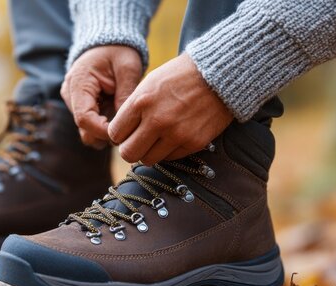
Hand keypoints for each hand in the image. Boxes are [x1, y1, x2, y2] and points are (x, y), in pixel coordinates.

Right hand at [61, 46, 142, 148]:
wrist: (109, 43)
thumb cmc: (119, 52)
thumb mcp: (128, 68)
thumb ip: (125, 93)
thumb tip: (126, 123)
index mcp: (79, 83)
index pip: (84, 118)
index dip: (103, 131)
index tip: (123, 133)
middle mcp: (70, 95)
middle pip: (84, 128)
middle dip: (106, 134)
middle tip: (129, 130)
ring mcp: (73, 102)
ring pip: (87, 130)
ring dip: (105, 131)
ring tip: (124, 121)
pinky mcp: (80, 106)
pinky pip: (90, 125)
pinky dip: (104, 126)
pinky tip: (118, 117)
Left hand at [109, 53, 232, 164]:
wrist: (220, 75)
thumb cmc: (180, 76)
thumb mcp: (150, 83)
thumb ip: (133, 107)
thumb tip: (120, 132)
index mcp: (141, 102)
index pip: (115, 134)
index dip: (119, 134)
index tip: (127, 131)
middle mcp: (157, 120)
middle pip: (128, 153)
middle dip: (130, 148)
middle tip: (138, 140)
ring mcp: (176, 134)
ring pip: (148, 160)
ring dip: (149, 151)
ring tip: (157, 139)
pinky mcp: (193, 143)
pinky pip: (170, 158)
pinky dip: (168, 151)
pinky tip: (174, 136)